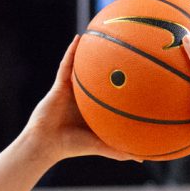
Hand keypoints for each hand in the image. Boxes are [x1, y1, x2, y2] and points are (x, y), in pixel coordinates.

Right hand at [22, 36, 137, 163]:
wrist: (46, 144)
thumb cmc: (72, 146)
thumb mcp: (99, 145)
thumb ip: (119, 150)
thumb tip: (142, 158)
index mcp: (94, 107)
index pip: (111, 91)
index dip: (124, 81)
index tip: (141, 72)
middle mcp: (85, 95)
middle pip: (101, 74)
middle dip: (112, 61)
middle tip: (129, 46)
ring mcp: (72, 88)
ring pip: (83, 66)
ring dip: (91, 50)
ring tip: (104, 32)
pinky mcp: (60, 84)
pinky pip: (66, 65)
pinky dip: (71, 52)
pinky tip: (79, 38)